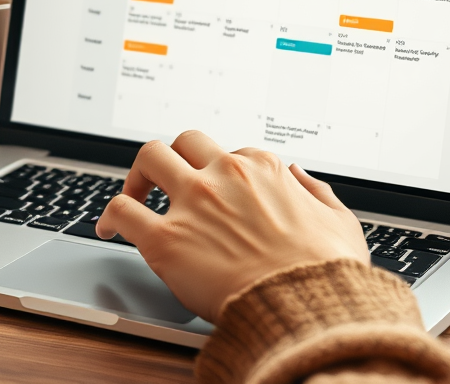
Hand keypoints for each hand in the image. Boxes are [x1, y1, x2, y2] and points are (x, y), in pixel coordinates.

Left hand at [96, 130, 369, 321]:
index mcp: (262, 168)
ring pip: (148, 158)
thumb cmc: (326, 272)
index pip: (229, 154)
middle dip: (174, 157)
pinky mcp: (166, 240)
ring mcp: (192, 203)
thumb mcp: (340, 221)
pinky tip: (108, 226)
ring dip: (137, 174)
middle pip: (184, 141)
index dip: (221, 174)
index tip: (215, 191)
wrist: (307, 309)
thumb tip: (299, 175)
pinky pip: (123, 210)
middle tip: (165, 179)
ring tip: (132, 193)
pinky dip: (110, 214)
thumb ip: (318, 192)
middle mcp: (224, 175)